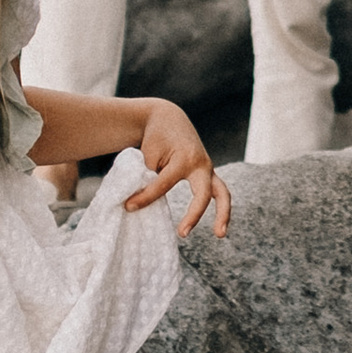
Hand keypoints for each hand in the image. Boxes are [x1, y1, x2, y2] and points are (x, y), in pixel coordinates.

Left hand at [120, 100, 229, 238]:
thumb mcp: (148, 154)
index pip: (163, 186)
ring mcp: (207, 169)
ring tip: (220, 234)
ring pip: (222, 193)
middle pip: (203, 194)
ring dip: (223, 214)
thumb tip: (142, 206)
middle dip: (194, 214)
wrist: (169, 118)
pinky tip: (217, 226)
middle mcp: (201, 164)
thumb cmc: (156, 137)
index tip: (128, 207)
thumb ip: (148, 179)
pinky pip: (218, 192)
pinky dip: (219, 208)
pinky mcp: (208, 173)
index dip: (144, 198)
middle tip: (181, 233)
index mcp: (184, 158)